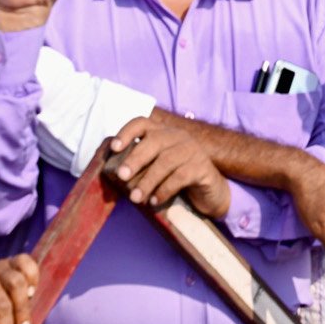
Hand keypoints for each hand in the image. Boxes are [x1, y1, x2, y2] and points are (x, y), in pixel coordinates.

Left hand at [106, 116, 231, 217]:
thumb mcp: (156, 170)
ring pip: (166, 161)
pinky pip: (180, 176)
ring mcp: (192, 150)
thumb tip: (114, 174)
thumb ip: (139, 167)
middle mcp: (178, 137)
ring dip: (148, 180)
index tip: (114, 148)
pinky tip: (155, 200)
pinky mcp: (203, 167)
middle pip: (154, 141)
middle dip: (135, 159)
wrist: (210, 193)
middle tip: (122, 176)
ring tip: (135, 198)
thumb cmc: (176, 180)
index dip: (126, 132)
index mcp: (162, 133)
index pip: (142, 123)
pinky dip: (165, 189)